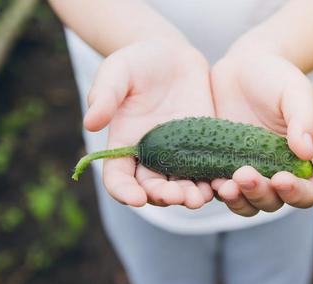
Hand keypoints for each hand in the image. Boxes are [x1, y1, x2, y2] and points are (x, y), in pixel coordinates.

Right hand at [85, 40, 214, 208]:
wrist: (173, 55)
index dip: (124, 192)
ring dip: (190, 196)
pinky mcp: (202, 146)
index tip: (136, 198)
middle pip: (152, 188)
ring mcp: (178, 153)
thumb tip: (90, 123)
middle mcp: (150, 155)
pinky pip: (206, 170)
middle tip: (178, 196)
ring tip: (200, 197)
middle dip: (164, 196)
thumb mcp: (117, 72)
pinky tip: (222, 183)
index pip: (118, 178)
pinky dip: (213, 181)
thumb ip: (105, 95)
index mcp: (124, 144)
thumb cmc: (139, 61)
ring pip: (181, 185)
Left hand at [211, 45, 312, 215]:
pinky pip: (218, 189)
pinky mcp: (221, 167)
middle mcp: (275, 174)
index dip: (297, 193)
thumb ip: (305, 119)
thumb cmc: (276, 78)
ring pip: (245, 203)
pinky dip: (214, 190)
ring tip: (224, 185)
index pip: (307, 191)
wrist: (241, 69)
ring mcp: (247, 173)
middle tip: (244, 174)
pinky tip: (207, 181)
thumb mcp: (295, 91)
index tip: (281, 179)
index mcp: (300, 162)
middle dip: (259, 194)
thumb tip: (307, 153)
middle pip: (272, 202)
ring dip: (237, 200)